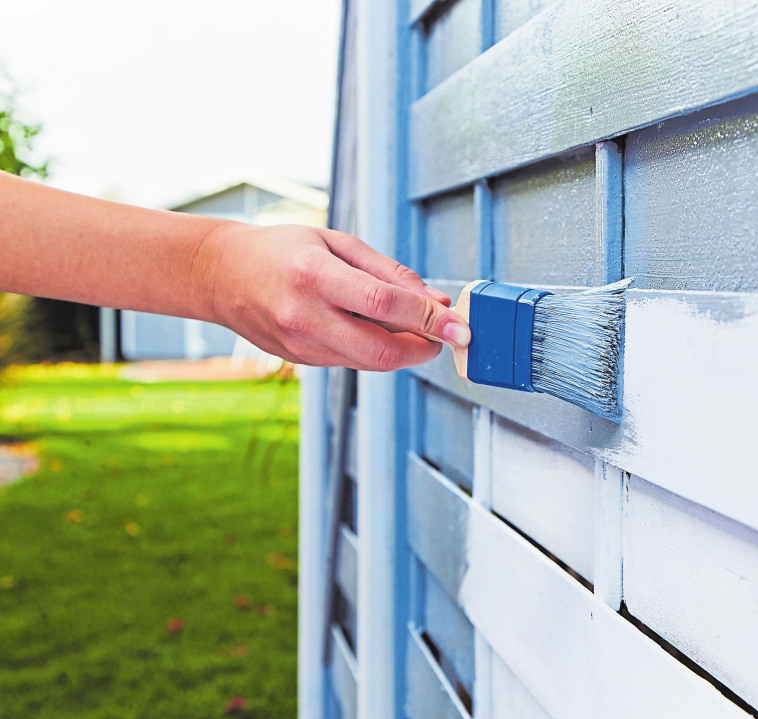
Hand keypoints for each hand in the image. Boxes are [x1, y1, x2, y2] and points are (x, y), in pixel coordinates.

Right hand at [201, 222, 468, 370]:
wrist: (222, 275)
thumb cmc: (283, 249)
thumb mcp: (338, 242)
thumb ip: (390, 273)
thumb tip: (436, 303)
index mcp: (314, 276)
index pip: (384, 304)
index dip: (429, 319)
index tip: (460, 327)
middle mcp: (305, 316)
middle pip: (382, 352)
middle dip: (425, 348)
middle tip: (444, 335)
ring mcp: (301, 345)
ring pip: (371, 363)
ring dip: (403, 350)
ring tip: (411, 325)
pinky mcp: (301, 361)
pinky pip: (353, 362)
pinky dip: (376, 349)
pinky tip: (375, 328)